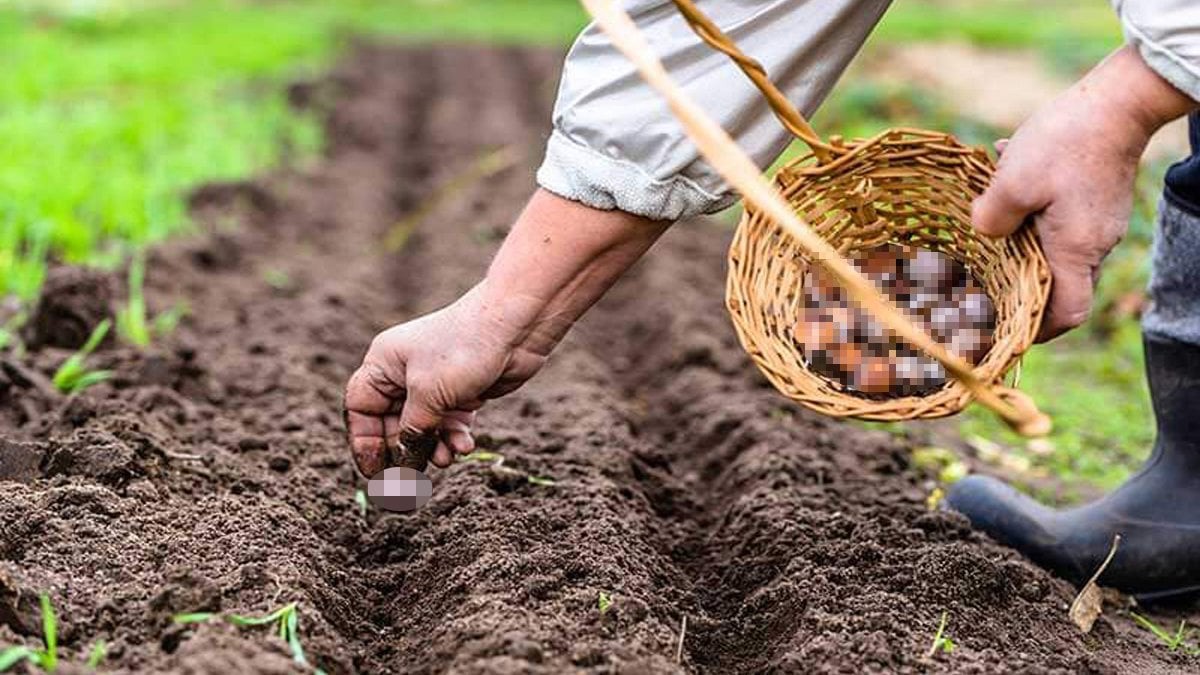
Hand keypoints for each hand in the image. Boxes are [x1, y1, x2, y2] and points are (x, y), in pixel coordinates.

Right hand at [344, 285, 549, 474]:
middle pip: (392, 424)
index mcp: (383, 364)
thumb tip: (403, 470)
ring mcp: (433, 384)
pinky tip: (464, 446)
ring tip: (446, 459)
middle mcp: (404, 373)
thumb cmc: (464, 349)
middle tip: (411, 481)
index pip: (361, 408)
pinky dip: (454, 438)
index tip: (375, 472)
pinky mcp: (461, 392)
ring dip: (432, 448)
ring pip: (423, 428)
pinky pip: (448, 424)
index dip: (364, 442)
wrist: (515, 327)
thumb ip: (412, 434)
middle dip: (404, 451)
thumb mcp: (429, 395)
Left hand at [972, 46, 1194, 341]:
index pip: (1067, 313)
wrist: (1117, 100)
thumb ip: (991, 219)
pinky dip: (1033, 213)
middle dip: (1023, 289)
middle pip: (1060, 286)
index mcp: (1075, 250)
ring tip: (990, 222)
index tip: (1009, 329)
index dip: (1039, 330)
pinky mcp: (1096, 200)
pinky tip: (1006, 179)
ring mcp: (1099, 222)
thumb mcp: (1013, 182)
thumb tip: (983, 233)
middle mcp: (1094, 244)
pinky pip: (1060, 220)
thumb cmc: (1066, 141)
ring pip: (1056, 249)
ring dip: (1022, 242)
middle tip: (986, 285)